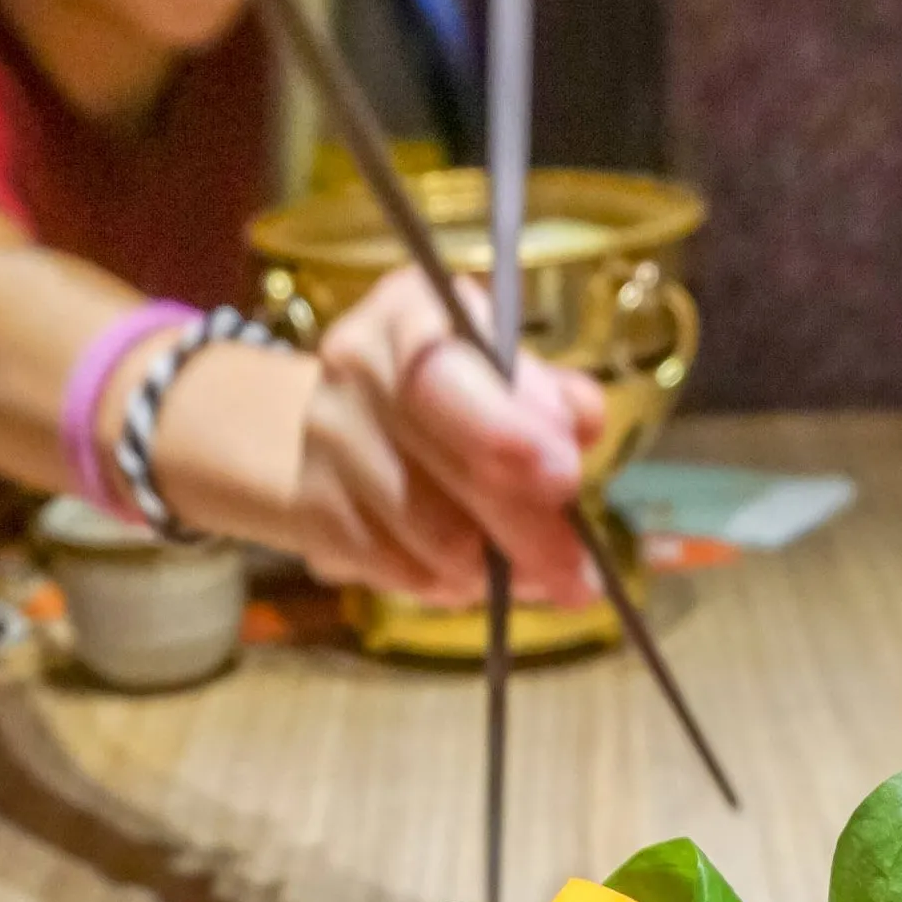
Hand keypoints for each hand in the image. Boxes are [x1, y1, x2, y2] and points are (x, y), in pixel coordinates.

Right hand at [295, 266, 604, 603]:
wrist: (338, 427)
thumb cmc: (447, 394)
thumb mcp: (502, 372)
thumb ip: (548, 395)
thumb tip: (585, 420)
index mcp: (410, 314)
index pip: (445, 375)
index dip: (505, 430)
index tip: (565, 475)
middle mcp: (357, 368)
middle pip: (445, 466)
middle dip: (527, 524)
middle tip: (581, 571)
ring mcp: (327, 444)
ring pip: (433, 536)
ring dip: (499, 568)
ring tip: (540, 575)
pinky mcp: (316, 514)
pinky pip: (403, 573)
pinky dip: (455, 587)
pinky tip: (481, 578)